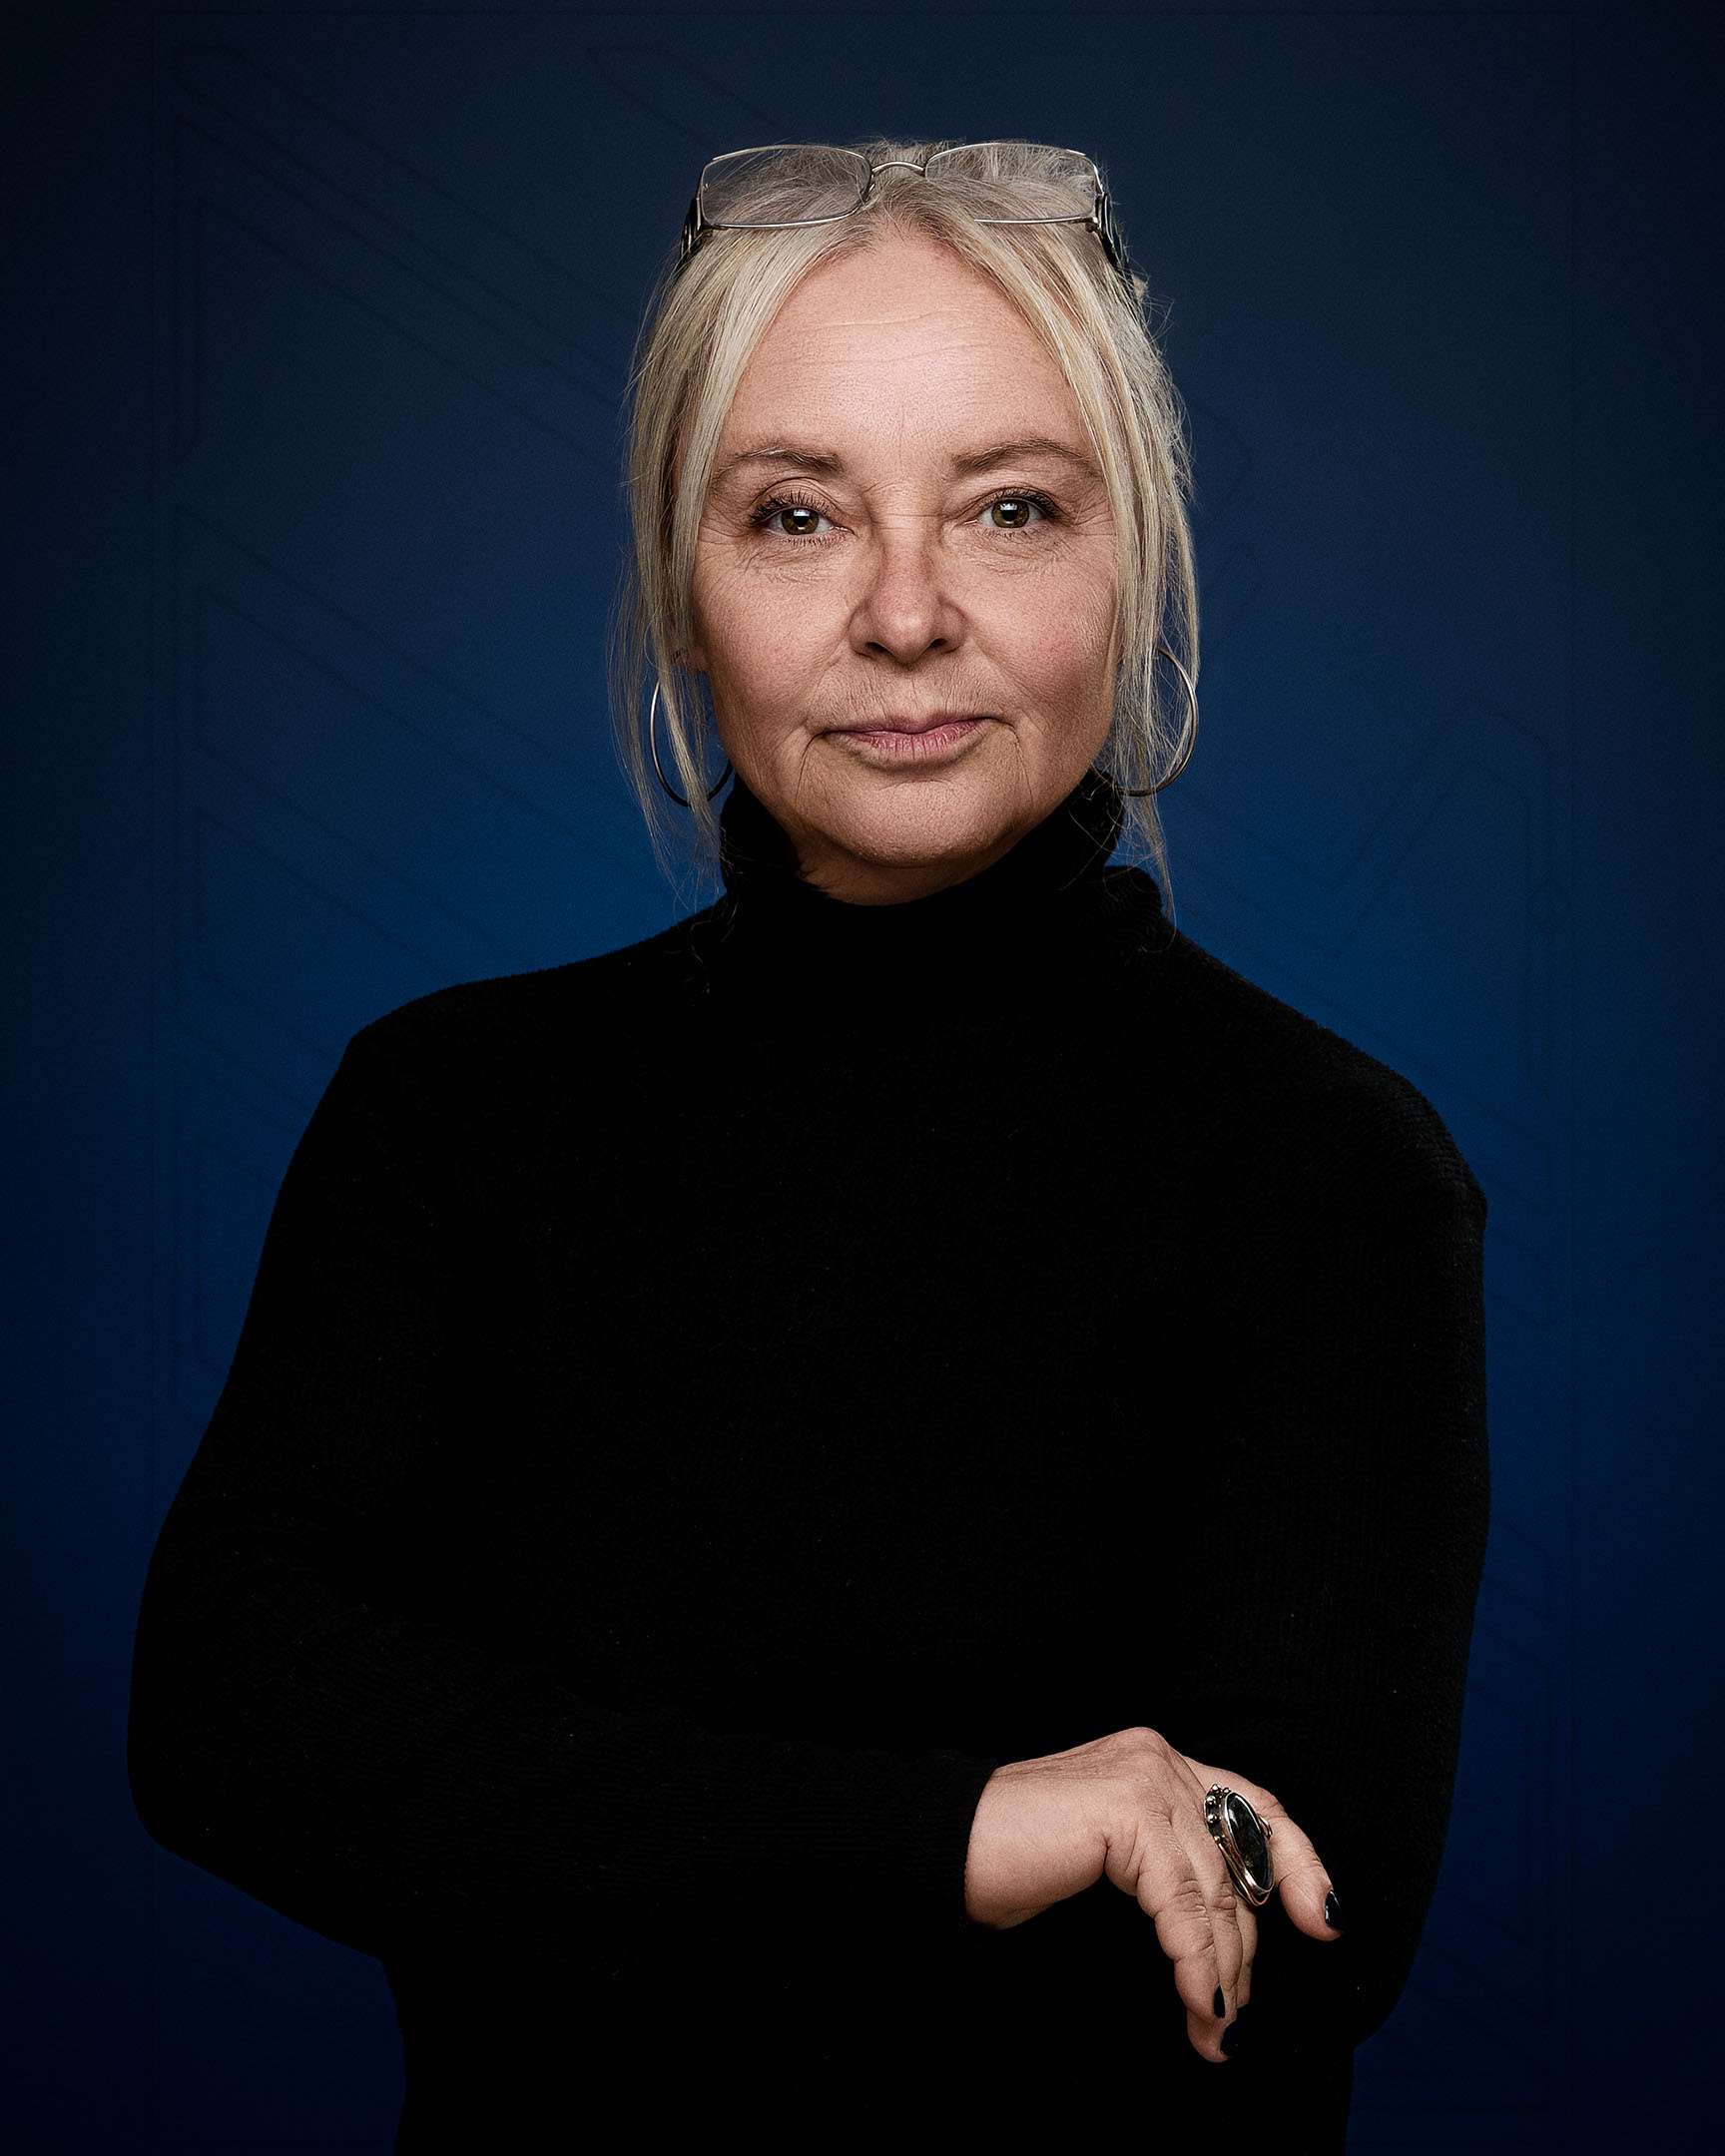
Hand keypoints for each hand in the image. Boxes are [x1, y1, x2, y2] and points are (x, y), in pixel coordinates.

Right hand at [962, 1725, 1340, 2060]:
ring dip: (1223, 1976)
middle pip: (1245, 1862)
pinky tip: (1199, 2006)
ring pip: (1219, 1892)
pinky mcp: (1126, 1807)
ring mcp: (1145, 1776)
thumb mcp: (1114, 1861)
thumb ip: (1170, 1868)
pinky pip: (1185, 1904)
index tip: (1325, 1924)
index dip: (1299, 1863)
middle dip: (1248, 1953)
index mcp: (1158, 1762)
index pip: (1256, 1807)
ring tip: (1215, 2035)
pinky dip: (1197, 1964)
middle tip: (1233, 2025)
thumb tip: (1237, 1937)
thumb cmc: (1018, 1862)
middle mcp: (1159, 1758)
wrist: (946, 1845)